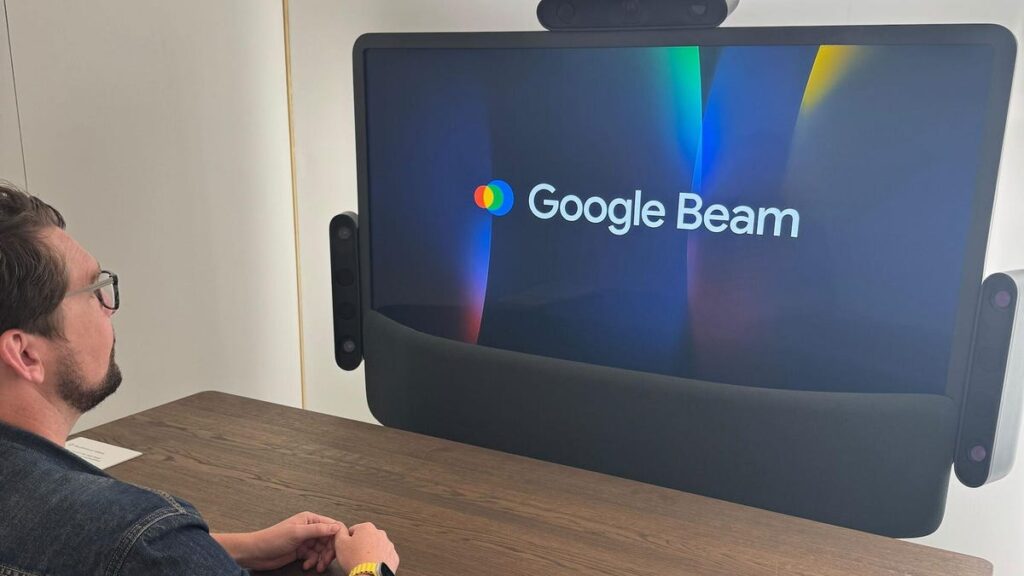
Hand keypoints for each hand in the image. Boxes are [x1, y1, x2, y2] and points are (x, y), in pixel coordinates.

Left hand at [214, 512, 342, 571]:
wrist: (256, 552)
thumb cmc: (273, 538)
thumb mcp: (297, 533)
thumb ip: (318, 529)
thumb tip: (336, 527)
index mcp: (310, 519)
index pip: (331, 526)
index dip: (337, 537)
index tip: (338, 549)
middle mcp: (309, 528)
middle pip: (328, 539)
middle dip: (328, 551)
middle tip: (326, 561)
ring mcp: (305, 540)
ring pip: (321, 550)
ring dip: (321, 559)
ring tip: (317, 567)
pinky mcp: (300, 551)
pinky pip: (313, 556)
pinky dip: (312, 562)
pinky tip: (306, 565)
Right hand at [335, 522, 399, 573]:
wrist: (370, 575)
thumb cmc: (356, 560)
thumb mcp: (340, 543)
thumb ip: (340, 532)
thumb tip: (340, 527)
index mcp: (366, 528)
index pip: (354, 530)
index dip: (348, 540)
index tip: (348, 548)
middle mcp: (380, 533)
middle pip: (366, 538)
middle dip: (361, 545)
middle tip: (354, 556)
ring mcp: (388, 545)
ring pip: (376, 547)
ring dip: (370, 552)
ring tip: (363, 561)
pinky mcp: (393, 556)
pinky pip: (384, 556)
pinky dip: (378, 559)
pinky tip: (372, 564)